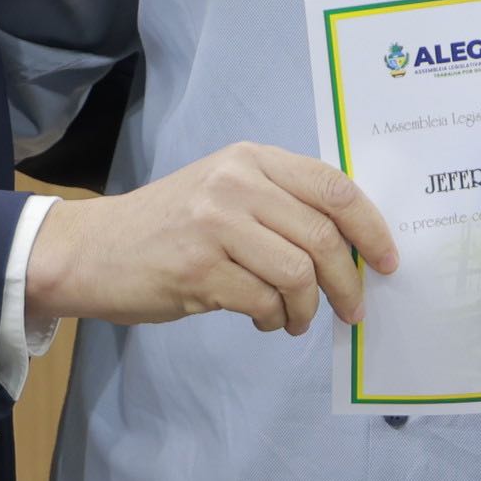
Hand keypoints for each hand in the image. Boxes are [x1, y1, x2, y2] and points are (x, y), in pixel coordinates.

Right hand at [24, 144, 396, 335]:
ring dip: (307, 309)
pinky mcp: (198, 268)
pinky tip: (263, 321)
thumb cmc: (170, 227)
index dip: (372, 228)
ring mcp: (215, 223)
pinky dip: (273, 319)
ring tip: (294, 321)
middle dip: (348, 282)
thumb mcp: (227, 192)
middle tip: (352, 310)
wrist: (92, 250)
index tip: (388, 262)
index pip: (334, 187)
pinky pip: (263, 301)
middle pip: (323, 236)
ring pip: (298, 273)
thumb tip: (353, 245)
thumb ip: (282, 204)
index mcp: (252, 159)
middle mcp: (236, 183)